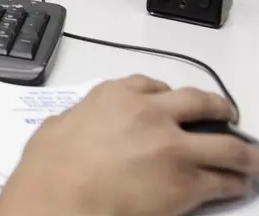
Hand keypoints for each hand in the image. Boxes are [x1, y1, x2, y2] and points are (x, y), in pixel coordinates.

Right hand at [0, 76, 258, 215]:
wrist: (61, 201)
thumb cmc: (49, 170)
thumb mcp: (55, 128)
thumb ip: (78, 118)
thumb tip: (80, 124)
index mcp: (113, 97)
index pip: (150, 85)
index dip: (165, 94)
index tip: (172, 101)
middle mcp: (149, 114)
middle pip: (199, 102)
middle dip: (218, 108)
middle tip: (225, 115)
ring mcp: (173, 147)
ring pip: (226, 144)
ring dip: (241, 150)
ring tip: (249, 157)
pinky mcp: (187, 183)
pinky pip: (224, 180)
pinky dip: (234, 182)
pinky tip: (236, 186)